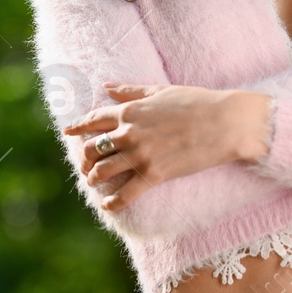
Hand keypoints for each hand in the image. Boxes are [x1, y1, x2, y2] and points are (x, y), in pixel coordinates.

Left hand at [60, 84, 260, 212]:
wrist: (224, 122)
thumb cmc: (196, 102)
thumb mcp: (159, 90)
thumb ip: (130, 91)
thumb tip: (107, 86)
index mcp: (129, 110)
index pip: (93, 120)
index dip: (77, 127)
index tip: (67, 133)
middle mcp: (129, 132)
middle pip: (93, 148)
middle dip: (86, 158)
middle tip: (86, 165)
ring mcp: (140, 154)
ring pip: (103, 171)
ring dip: (94, 179)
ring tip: (94, 183)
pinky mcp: (154, 174)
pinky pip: (125, 194)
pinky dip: (113, 202)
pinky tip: (108, 206)